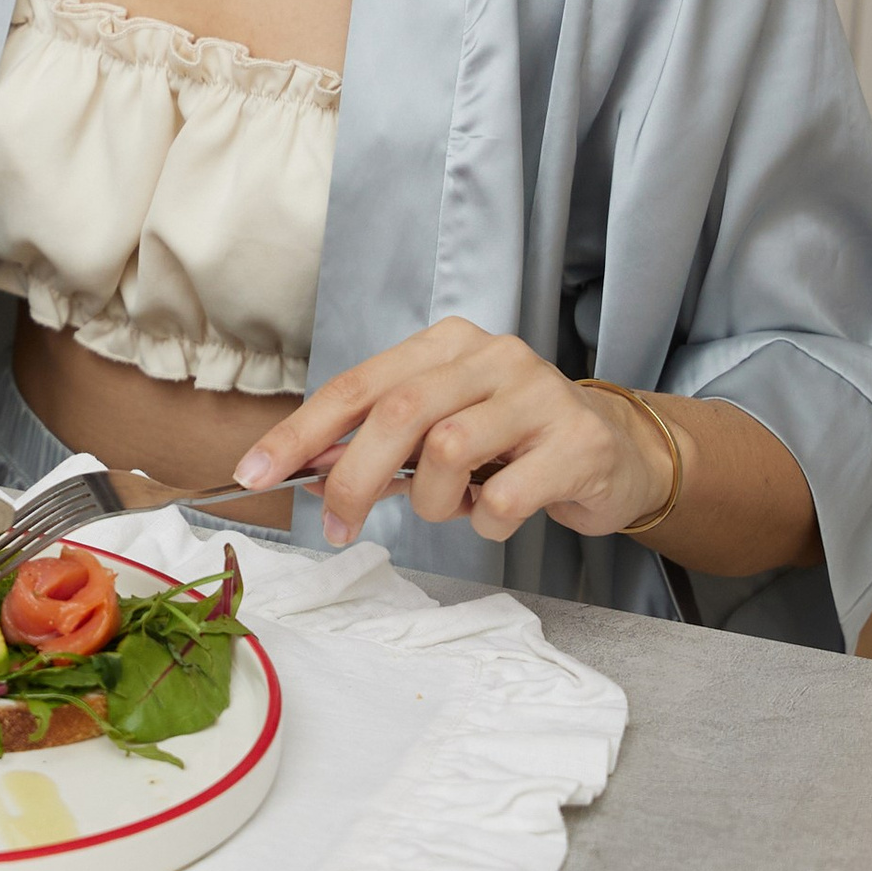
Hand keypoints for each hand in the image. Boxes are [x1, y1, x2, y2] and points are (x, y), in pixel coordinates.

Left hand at [234, 321, 678, 550]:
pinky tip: (498, 513)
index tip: (255, 473)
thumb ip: (378, 445)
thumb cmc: (513, 444)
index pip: (357, 384)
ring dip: (433, 501)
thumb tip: (306, 469)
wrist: (616, 453)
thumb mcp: (440, 434)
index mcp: (447, 345)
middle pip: (398, 412)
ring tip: (454, 505)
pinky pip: (504, 495)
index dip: (300, 431)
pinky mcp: (577, 442)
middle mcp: (492, 355)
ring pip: (448, 449)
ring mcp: (539, 393)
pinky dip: (485, 520)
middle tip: (336, 526)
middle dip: (352, 476)